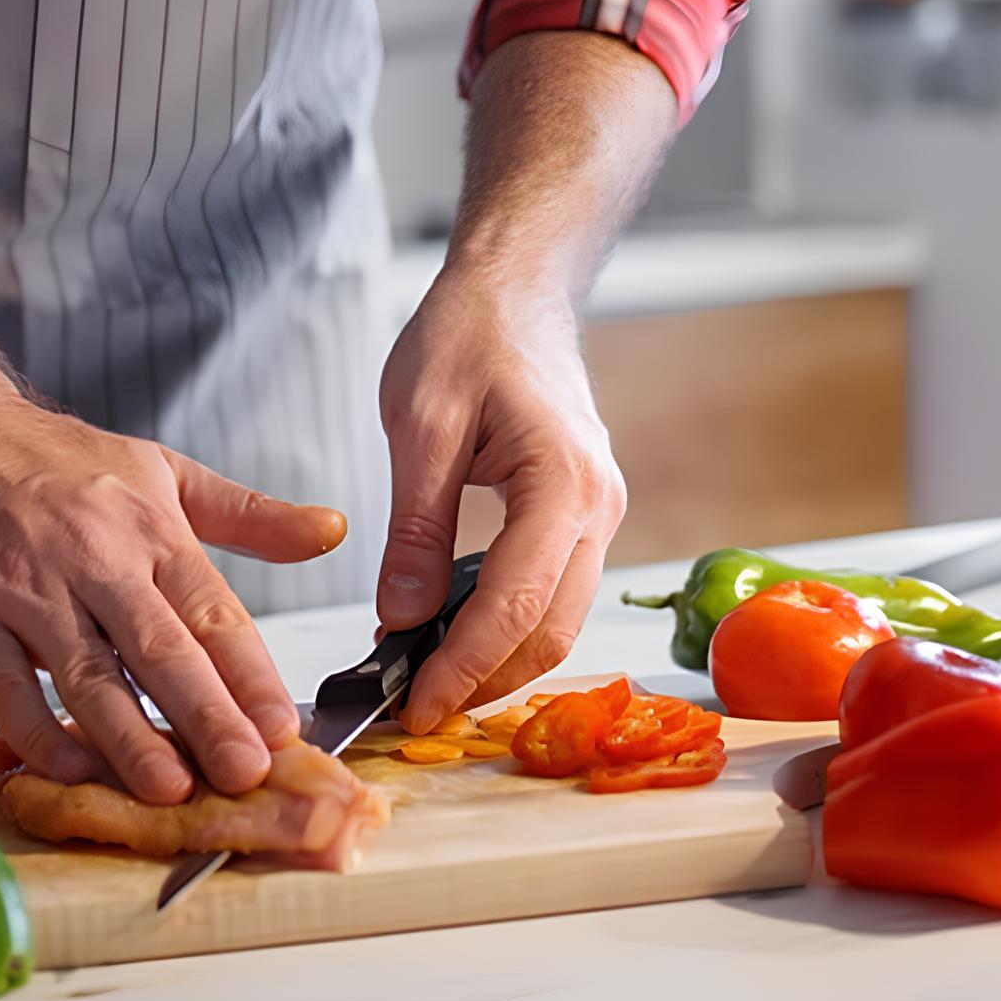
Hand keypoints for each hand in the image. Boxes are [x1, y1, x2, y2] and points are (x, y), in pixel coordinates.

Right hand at [0, 397, 345, 802]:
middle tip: (245, 772)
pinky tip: (73, 770)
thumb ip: (251, 514)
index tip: (282, 728)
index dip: (250, 674)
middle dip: (208, 716)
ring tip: (170, 789)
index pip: (214, 611)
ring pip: (88, 674)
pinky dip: (38, 733)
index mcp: (153, 529)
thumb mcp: (166, 471)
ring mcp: (27, 588)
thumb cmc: (59, 460)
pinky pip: (3, 687)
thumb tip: (332, 530)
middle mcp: (96, 560)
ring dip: (130, 738)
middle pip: (161, 648)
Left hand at [376, 266, 626, 731]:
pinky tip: (451, 632)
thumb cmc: (469, 335)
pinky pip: (553, 588)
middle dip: (483, 681)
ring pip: (558, 617)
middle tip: (410, 711)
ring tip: (421, 679)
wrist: (516, 289)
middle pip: (551, 627)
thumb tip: (401, 622)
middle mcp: (599, 504)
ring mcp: (599, 510)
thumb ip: (416, 528)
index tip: (410, 709)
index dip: (464, 667)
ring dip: (496, 659)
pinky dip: (506, 624)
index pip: (517, 602)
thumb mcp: (420, 424)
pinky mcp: (583, 512)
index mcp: (564, 480)